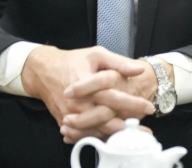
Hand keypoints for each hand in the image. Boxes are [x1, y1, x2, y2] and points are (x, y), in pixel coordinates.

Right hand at [59, 58, 173, 142]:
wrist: (43, 72)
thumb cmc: (71, 61)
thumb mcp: (96, 55)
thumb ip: (119, 63)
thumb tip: (138, 70)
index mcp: (88, 85)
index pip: (114, 98)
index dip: (133, 104)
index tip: (148, 107)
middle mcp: (79, 103)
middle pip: (106, 119)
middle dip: (127, 125)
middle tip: (144, 128)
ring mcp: (70, 115)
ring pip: (96, 130)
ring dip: (114, 134)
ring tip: (133, 135)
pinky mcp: (65, 122)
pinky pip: (84, 133)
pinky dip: (99, 136)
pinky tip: (113, 136)